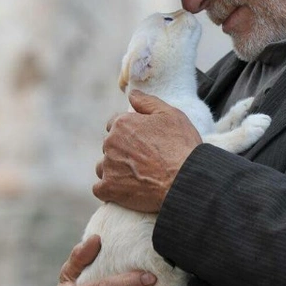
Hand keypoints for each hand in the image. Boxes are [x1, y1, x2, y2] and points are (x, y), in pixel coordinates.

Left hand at [93, 90, 201, 212]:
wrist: (185, 180)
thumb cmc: (181, 146)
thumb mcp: (171, 115)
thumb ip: (148, 102)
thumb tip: (131, 95)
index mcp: (123, 123)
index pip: (115, 124)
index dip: (130, 132)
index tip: (143, 142)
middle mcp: (111, 143)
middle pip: (109, 145)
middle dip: (122, 151)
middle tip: (144, 160)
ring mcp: (108, 167)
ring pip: (103, 167)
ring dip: (114, 170)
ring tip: (136, 177)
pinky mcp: (109, 189)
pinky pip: (100, 189)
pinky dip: (110, 190)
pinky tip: (125, 190)